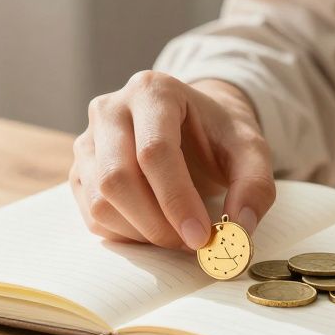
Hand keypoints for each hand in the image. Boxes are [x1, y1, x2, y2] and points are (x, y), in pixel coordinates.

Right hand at [71, 71, 275, 250]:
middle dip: (157, 224)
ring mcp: (87, 140)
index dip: (176, 200)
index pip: (154, 151)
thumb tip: (240, 230)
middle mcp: (110, 110)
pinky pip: (92, 215)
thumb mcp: (250, 149)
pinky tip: (154, 228)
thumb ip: (254, 185)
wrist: (190, 124)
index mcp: (152, 91)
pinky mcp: (79, 171)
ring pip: (100, 202)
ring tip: (176, 234)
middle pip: (118, 179)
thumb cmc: (218, 134)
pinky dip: (125, 235)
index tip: (201, 236)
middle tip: (191, 243)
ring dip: (141, 233)